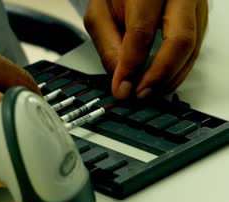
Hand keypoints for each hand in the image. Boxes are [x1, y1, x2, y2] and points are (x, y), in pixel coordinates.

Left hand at [84, 0, 208, 98]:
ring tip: (146, 91)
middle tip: (140, 94)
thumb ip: (108, 47)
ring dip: (169, 77)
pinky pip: (195, 49)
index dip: (132, 65)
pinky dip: (176, 70)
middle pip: (180, 40)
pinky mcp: (200, 18)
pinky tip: (159, 80)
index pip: (142, 31)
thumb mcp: (100, 15)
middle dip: (159, 75)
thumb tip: (122, 84)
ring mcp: (195, 5)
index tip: (122, 88)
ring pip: (192, 48)